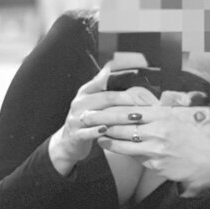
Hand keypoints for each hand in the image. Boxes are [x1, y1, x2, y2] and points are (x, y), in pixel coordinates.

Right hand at [48, 60, 141, 174]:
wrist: (67, 142)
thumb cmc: (86, 119)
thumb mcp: (91, 101)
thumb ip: (102, 87)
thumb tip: (114, 66)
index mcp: (85, 92)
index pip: (102, 82)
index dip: (119, 78)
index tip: (136, 76)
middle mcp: (79, 104)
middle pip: (104, 98)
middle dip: (124, 99)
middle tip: (142, 102)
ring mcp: (75, 120)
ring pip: (97, 116)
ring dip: (117, 117)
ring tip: (134, 117)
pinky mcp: (75, 135)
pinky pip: (87, 133)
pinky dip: (97, 132)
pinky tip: (108, 131)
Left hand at [97, 94, 209, 192]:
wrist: (203, 161)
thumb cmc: (186, 138)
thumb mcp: (172, 119)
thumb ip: (153, 114)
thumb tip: (131, 108)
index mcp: (162, 114)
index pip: (131, 108)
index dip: (111, 107)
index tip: (96, 105)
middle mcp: (159, 129)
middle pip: (123, 123)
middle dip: (102, 120)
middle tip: (86, 117)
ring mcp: (157, 147)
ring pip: (124, 140)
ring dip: (107, 136)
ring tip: (94, 132)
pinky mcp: (155, 163)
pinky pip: (132, 155)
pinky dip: (119, 149)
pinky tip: (108, 145)